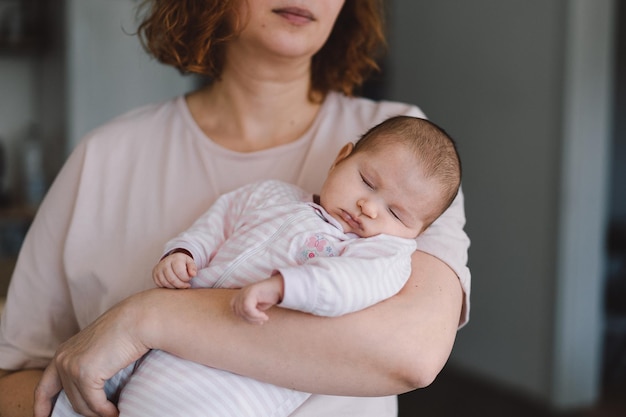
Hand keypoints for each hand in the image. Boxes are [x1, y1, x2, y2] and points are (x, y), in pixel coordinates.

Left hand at [33, 296, 149, 416]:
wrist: (137, 320)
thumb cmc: (125, 331)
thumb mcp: (97, 348)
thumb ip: (86, 364)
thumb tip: (89, 394)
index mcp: (63, 353)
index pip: (43, 387)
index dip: (41, 406)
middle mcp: (62, 360)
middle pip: (70, 400)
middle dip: (86, 411)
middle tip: (102, 414)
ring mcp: (72, 368)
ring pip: (82, 405)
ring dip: (98, 413)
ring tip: (113, 412)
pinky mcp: (86, 375)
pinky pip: (96, 404)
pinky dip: (107, 411)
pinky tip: (116, 411)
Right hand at [152, 251, 196, 287]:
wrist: (172, 260)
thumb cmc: (183, 263)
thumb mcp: (190, 262)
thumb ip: (192, 268)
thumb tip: (193, 274)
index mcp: (175, 258)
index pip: (180, 272)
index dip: (186, 279)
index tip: (189, 279)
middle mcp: (165, 262)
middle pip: (172, 279)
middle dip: (181, 285)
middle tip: (186, 285)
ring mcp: (158, 268)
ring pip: (166, 283)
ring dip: (175, 287)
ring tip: (180, 285)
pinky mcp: (154, 274)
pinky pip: (160, 285)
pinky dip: (168, 287)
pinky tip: (173, 284)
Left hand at [230, 275, 283, 323]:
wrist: (280, 287)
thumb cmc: (269, 296)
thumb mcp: (257, 305)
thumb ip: (249, 310)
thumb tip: (245, 318)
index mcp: (241, 295)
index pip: (234, 309)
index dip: (243, 317)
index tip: (255, 321)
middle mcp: (242, 292)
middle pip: (238, 311)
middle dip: (249, 320)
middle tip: (260, 321)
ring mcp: (246, 291)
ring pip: (243, 310)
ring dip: (254, 318)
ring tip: (263, 318)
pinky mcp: (251, 292)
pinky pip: (248, 308)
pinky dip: (256, 315)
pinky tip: (265, 316)